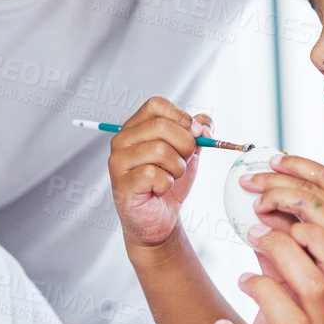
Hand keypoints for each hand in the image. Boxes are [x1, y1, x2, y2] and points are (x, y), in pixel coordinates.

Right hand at [107, 97, 209, 250]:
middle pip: (161, 126)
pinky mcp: (122, 183)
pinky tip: (159, 189)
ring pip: (159, 150)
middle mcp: (122, 140)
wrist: (159, 218)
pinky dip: (166, 184)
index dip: (181, 116)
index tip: (196, 132)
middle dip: (185, 145)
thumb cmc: (168, 182)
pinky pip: (154, 174)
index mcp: (136, 127)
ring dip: (177, 168)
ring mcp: (118, 161)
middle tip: (184, 161)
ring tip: (171, 177)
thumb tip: (204, 123)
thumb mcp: (188, 152)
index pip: (156, 105)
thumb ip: (198, 132)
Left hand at [206, 224, 323, 323]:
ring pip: (291, 323)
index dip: (306, 241)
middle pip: (316, 290)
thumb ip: (281, 281)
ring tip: (244, 280)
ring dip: (262, 291)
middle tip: (256, 235)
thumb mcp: (282, 323)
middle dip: (284, 253)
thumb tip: (268, 231)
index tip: (278, 219)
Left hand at [241, 152, 323, 323]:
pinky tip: (270, 234)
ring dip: (277, 198)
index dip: (295, 164)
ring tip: (256, 204)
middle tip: (249, 179)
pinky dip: (289, 230)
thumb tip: (276, 219)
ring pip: (307, 202)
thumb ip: (316, 230)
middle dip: (274, 177)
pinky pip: (310, 235)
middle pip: (308, 184)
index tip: (273, 160)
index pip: (323, 175)